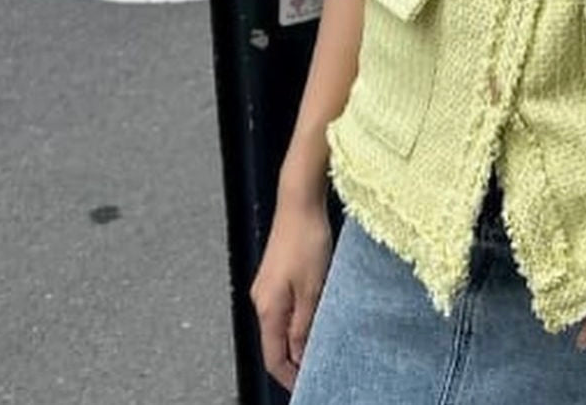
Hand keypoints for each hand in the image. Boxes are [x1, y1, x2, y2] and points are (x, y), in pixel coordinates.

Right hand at [249, 195, 333, 389]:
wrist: (298, 201)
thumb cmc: (307, 239)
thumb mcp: (313, 288)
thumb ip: (304, 325)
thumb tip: (299, 356)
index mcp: (268, 308)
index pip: (272, 357)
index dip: (288, 376)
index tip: (306, 385)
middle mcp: (262, 299)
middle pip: (275, 342)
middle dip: (296, 357)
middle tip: (321, 363)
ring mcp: (267, 285)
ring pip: (282, 323)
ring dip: (300, 335)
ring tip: (323, 339)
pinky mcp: (276, 272)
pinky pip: (285, 305)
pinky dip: (299, 316)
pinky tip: (317, 312)